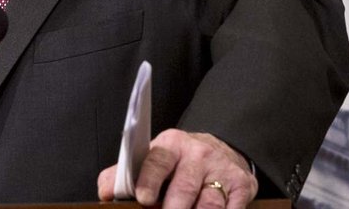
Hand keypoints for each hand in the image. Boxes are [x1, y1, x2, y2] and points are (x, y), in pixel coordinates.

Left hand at [96, 129, 256, 207]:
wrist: (223, 151)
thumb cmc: (179, 162)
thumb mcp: (153, 159)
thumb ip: (125, 175)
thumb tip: (105, 194)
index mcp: (171, 145)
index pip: (157, 161)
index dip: (149, 180)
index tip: (143, 198)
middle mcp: (198, 154)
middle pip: (184, 189)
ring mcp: (222, 170)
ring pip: (208, 204)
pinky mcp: (243, 186)